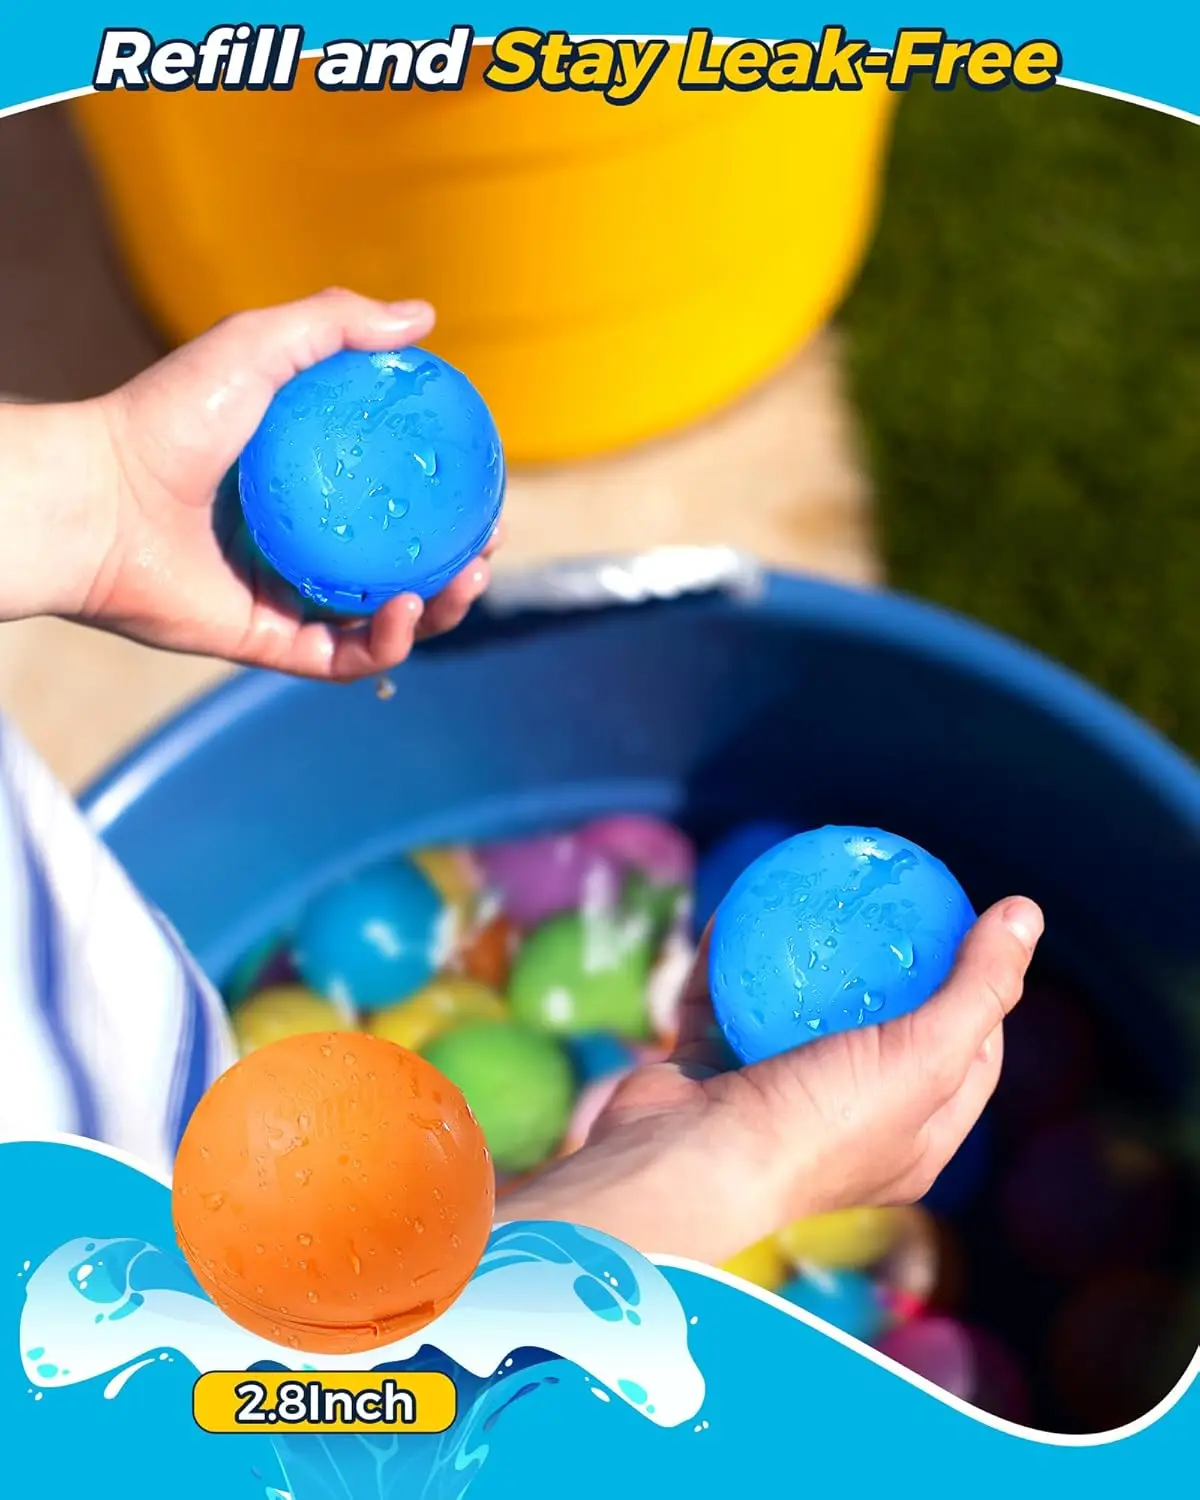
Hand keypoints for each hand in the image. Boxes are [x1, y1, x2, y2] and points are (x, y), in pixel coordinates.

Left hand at [7, 289, 499, 678]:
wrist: (98, 497)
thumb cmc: (164, 419)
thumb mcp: (258, 345)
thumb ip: (336, 323)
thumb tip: (425, 316)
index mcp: (307, 485)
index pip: (395, 501)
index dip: (448, 504)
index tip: (486, 494)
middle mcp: (302, 543)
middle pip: (401, 567)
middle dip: (458, 568)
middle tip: (486, 550)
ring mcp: (286, 596)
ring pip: (382, 622)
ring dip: (437, 612)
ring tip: (465, 582)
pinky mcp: (267, 641)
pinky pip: (341, 657)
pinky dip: (385, 642)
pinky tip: (409, 611)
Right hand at [501, 897, 1043, 1262]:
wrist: (688, 1163)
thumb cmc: (818, 1124)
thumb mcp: (925, 1055)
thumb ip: (978, 986)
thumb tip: (1026, 911)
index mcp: (912, 1141)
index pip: (970, 1062)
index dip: (983, 996)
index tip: (970, 934)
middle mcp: (846, 1123)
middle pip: (884, 1029)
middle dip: (889, 966)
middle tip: (892, 903)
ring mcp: (775, 1095)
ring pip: (797, 1010)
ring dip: (806, 955)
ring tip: (821, 892)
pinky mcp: (713, 1069)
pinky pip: (726, 998)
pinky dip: (732, 955)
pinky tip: (742, 904)